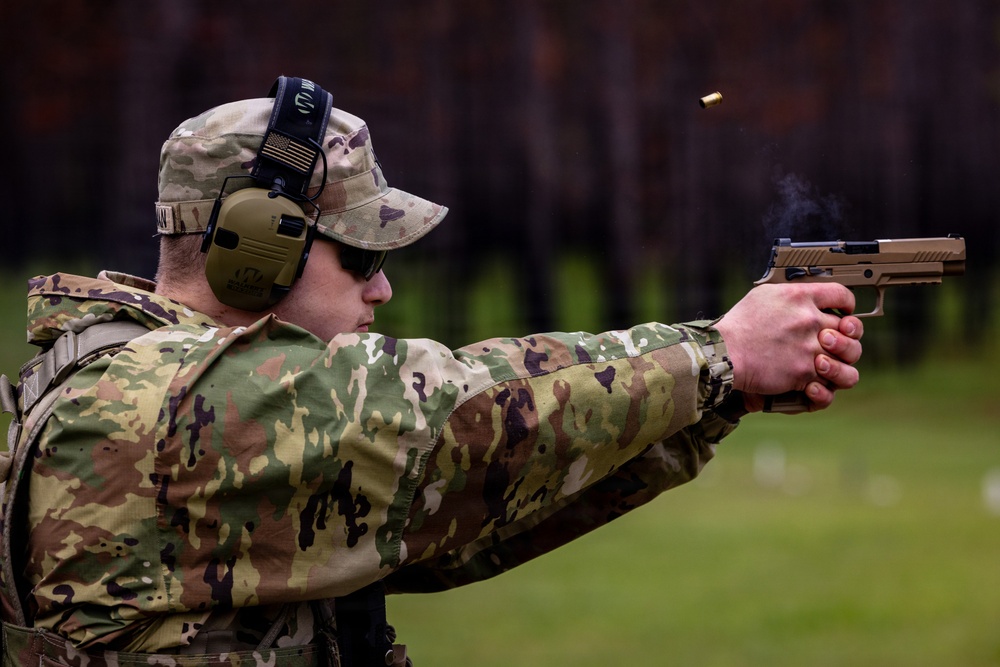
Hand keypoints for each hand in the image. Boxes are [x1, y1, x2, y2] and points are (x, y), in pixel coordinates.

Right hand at [712, 283, 863, 413]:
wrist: (724, 353)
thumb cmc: (738, 326)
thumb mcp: (763, 296)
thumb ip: (790, 295)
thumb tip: (804, 298)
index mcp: (800, 297)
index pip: (842, 295)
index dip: (848, 305)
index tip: (844, 313)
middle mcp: (810, 320)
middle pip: (852, 329)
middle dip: (846, 337)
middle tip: (832, 342)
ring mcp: (809, 347)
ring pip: (850, 357)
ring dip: (842, 362)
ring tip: (826, 364)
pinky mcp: (803, 372)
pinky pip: (829, 383)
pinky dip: (823, 387)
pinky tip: (812, 385)